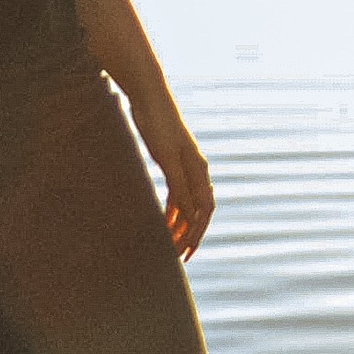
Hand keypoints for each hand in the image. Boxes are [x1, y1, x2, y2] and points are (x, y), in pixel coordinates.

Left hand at [140, 101, 214, 256]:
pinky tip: (164, 220)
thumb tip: (191, 218)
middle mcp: (196, 171)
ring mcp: (185, 167)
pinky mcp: (172, 162)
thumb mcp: (168, 160)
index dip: (197, 234)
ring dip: (180, 224)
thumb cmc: (159, 126)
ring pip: (187, 203)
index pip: (203, 211)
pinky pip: (177, 193)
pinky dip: (172, 209)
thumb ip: (181, 189)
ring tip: (169, 242)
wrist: (150, 98)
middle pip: (198, 211)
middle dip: (190, 234)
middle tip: (178, 255)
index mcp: (199, 172)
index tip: (187, 253)